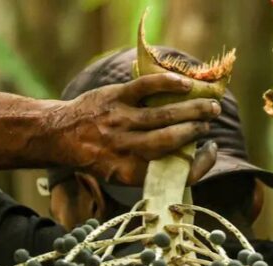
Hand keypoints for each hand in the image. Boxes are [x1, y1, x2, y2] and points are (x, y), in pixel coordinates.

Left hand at [57, 73, 221, 185]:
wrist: (62, 135)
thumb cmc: (99, 155)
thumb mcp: (121, 173)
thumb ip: (151, 168)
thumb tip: (189, 154)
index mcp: (132, 172)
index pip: (177, 173)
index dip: (202, 164)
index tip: (210, 150)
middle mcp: (127, 148)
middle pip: (173, 140)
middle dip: (197, 129)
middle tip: (210, 121)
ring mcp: (121, 121)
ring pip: (165, 114)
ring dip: (193, 109)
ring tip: (210, 106)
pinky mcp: (114, 97)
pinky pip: (146, 88)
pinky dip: (168, 84)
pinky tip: (185, 85)